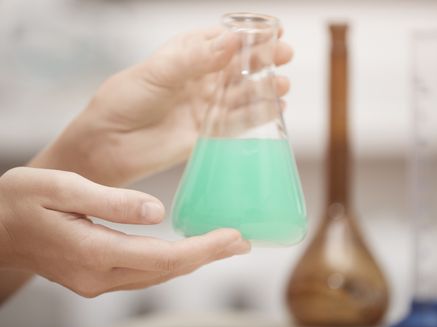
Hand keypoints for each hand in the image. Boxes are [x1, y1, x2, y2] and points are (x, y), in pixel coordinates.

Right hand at [0, 167, 249, 297]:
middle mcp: (99, 275)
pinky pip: (144, 273)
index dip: (202, 249)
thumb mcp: (60, 187)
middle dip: (208, 256)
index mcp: (93, 251)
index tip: (234, 236)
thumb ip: (109, 200)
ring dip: (194, 260)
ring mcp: (97, 281)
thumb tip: (157, 211)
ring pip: (158, 275)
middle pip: (167, 271)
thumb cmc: (19, 201)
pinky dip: (172, 261)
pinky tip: (188, 248)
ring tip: (225, 243)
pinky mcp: (96, 277)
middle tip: (242, 241)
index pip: (163, 257)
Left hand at [32, 26, 293, 185]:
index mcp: (186, 55)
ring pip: (243, 94)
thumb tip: (233, 39)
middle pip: (239, 66)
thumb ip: (196, 58)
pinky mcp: (209, 133)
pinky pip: (239, 122)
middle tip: (284, 53)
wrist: (108, 145)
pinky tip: (277, 109)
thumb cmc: (124, 101)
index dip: (247, 35)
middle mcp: (200, 79)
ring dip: (264, 88)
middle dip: (263, 59)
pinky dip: (259, 115)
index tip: (272, 29)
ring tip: (283, 84)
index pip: (222, 40)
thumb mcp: (158, 72)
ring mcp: (206, 106)